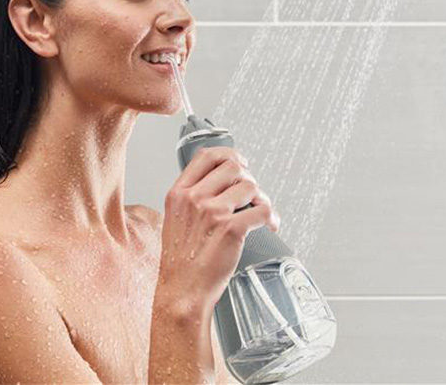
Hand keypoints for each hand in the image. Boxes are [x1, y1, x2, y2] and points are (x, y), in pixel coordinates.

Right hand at [155, 147, 280, 317]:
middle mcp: (194, 199)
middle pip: (233, 166)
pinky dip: (271, 218)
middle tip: (252, 194)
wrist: (181, 289)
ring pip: (250, 186)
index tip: (239, 163)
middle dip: (249, 179)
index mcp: (178, 194)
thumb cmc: (180, 262)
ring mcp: (212, 213)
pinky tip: (268, 226)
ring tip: (260, 212)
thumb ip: (191, 200)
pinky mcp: (231, 229)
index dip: (229, 155)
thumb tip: (218, 186)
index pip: (206, 156)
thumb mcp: (174, 220)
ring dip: (261, 198)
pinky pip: (262, 210)